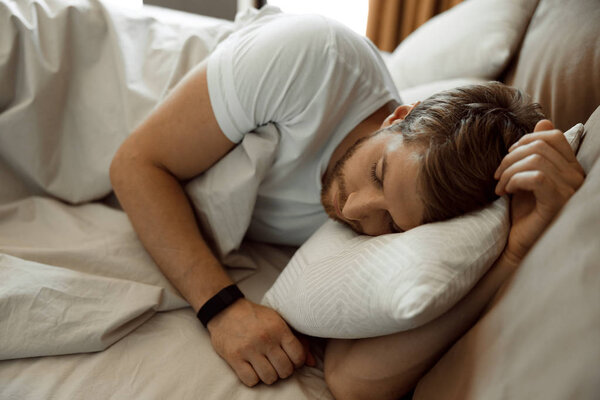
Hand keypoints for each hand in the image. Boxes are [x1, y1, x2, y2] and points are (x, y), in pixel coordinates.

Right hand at [207, 298, 314, 385]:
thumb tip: (312, 363)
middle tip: (277, 364)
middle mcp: (266, 339)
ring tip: (264, 366)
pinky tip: (252, 368)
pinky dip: (253, 378)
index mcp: (279, 328)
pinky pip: (251, 380)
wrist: (225, 310)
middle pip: (285, 370)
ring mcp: (249, 349)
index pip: (298, 356)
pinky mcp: (234, 357)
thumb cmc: (256, 317)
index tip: (290, 359)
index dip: (296, 362)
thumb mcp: (278, 321)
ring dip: (269, 376)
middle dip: (283, 370)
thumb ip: (297, 340)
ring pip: (269, 378)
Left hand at [494, 119, 584, 266]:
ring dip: (509, 170)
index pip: (553, 136)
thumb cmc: (522, 213)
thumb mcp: (525, 177)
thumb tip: (542, 123)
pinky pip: (537, 177)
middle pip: (541, 145)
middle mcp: (576, 177)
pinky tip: (506, 193)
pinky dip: (514, 180)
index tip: (508, 159)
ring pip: (536, 160)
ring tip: (500, 187)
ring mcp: (570, 190)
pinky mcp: (558, 203)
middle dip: (511, 156)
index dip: (525, 141)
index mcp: (569, 168)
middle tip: (498, 175)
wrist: (517, 245)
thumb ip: (533, 153)